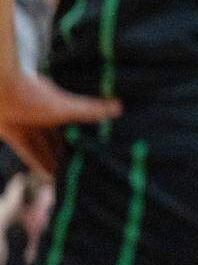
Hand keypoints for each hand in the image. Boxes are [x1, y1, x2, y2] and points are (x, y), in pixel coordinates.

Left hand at [0, 72, 120, 176]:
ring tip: (66, 177)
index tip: (92, 151)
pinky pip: (26, 152)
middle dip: (66, 153)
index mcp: (55, 105)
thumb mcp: (66, 107)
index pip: (71, 124)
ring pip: (41, 146)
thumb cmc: (33, 93)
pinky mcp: (10, 132)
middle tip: (80, 170)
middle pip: (56, 138)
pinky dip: (36, 163)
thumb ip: (91, 110)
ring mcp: (24, 123)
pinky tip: (46, 175)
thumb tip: (120, 107)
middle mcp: (40, 114)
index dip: (79, 139)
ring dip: (52, 160)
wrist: (0, 88)